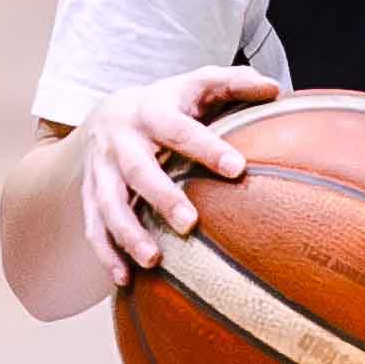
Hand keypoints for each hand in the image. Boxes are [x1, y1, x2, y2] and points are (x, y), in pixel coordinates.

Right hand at [79, 68, 271, 283]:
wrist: (106, 114)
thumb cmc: (168, 104)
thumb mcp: (197, 85)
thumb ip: (233, 83)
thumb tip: (275, 88)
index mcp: (150, 111)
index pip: (178, 128)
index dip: (207, 147)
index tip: (237, 168)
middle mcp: (120, 141)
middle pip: (137, 170)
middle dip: (161, 197)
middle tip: (189, 223)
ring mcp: (100, 171)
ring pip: (108, 204)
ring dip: (128, 233)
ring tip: (153, 261)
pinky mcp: (89, 197)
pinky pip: (93, 228)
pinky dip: (106, 254)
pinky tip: (125, 280)